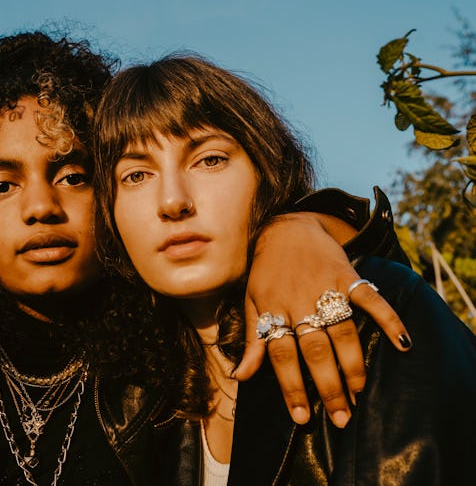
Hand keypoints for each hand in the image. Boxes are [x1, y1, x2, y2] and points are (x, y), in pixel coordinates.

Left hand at [233, 212, 411, 427]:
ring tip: (359, 392)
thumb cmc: (266, 272)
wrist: (285, 228)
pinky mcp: (347, 275)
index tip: (302, 417)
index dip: (291, 386)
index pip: (281, 355)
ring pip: (342, 331)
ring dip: (352, 364)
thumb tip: (241, 377)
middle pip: (314, 349)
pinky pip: (370, 299)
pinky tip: (403, 343)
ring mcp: (325, 288)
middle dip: (327, 385)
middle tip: (341, 416)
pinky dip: (388, 319)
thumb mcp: (252, 303)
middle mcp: (299, 301)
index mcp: (274, 309)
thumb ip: (252, 341)